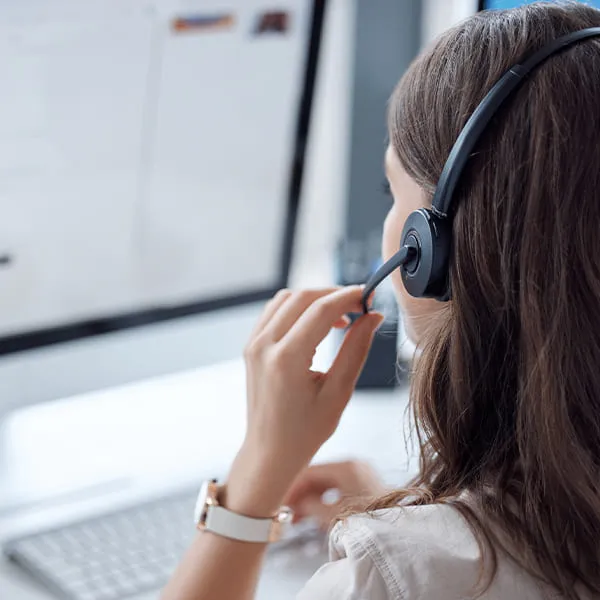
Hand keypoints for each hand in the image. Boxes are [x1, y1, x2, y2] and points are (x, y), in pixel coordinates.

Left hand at [224, 287, 383, 516]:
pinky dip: (297, 309)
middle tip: (360, 306)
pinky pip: (274, 312)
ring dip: (314, 299)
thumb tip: (373, 317)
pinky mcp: (251, 347)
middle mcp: (264, 345)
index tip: (371, 297)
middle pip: (302, 297)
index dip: (350, 297)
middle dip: (334, 294)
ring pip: (286, 299)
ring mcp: (254, 344)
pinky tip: (316, 325)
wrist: (269, 452)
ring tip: (340, 318)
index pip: (322, 309)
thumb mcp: (339, 393)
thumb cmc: (306, 431)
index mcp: (287, 359)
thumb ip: (357, 349)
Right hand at [283, 461, 386, 529]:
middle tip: (286, 510)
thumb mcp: (333, 516)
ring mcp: (360, 474)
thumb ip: (309, 505)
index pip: (310, 471)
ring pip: (326, 484)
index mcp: (347, 466)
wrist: (398, 536)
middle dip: (301, 494)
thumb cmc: (368, 523)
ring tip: (297, 518)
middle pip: (318, 476)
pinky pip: (337, 489)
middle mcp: (354, 465)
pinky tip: (313, 516)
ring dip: (311, 500)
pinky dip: (324, 501)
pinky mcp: (364, 485)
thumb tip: (293, 502)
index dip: (293, 486)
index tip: (279, 499)